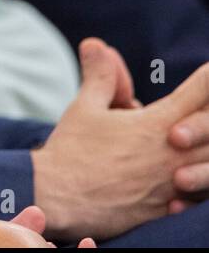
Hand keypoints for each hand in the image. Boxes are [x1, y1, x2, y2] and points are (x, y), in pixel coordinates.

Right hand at [32, 39, 208, 240]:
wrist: (58, 199)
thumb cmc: (70, 150)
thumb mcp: (85, 107)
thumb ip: (100, 77)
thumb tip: (96, 44)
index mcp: (155, 123)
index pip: (200, 92)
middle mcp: (172, 151)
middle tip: (208, 107)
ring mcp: (174, 182)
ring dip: (208, 150)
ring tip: (197, 145)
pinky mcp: (168, 207)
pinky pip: (199, 197)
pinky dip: (199, 185)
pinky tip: (189, 179)